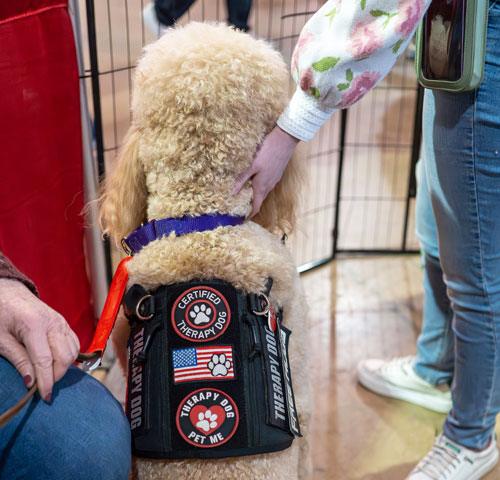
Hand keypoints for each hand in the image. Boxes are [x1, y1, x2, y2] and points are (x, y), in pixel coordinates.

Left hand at [0, 279, 79, 401]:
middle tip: (43, 388)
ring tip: (48, 376)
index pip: (45, 360)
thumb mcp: (1, 340)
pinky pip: (74, 344)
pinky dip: (69, 357)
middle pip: (65, 357)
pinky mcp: (64, 323)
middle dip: (56, 376)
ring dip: (64, 367)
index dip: (46, 381)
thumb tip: (31, 382)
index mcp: (34, 326)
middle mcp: (53, 323)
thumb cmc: (0, 314)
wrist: (8, 292)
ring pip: (73, 352)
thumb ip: (18, 359)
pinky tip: (57, 364)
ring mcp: (61, 322)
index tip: (45, 397)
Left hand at [233, 125, 298, 216]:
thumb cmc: (268, 151)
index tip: (242, 219)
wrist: (286, 139)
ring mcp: (275, 179)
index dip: (249, 214)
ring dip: (255, 195)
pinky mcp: (277, 172)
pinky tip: (255, 179)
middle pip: (259, 199)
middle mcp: (269, 185)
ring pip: (264, 191)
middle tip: (240, 206)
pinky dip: (260, 186)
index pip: (256, 206)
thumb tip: (232, 193)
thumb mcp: (252, 165)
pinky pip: (267, 183)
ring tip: (245, 193)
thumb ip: (242, 179)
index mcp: (262, 186)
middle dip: (251, 205)